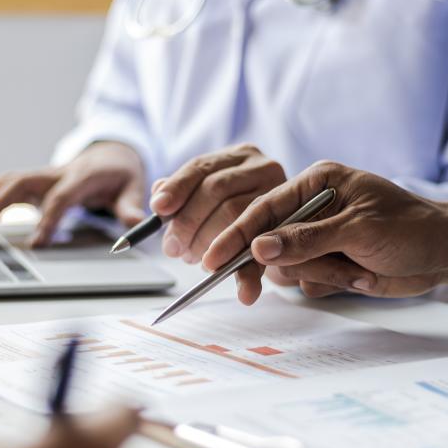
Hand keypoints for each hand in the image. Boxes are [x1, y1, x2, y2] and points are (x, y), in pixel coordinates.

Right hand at [0, 141, 146, 247]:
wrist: (112, 154)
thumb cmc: (121, 175)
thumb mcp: (133, 187)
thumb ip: (130, 205)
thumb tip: (134, 222)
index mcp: (82, 176)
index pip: (61, 197)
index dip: (48, 219)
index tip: (36, 243)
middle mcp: (57, 173)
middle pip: (24, 182)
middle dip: (2, 201)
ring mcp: (43, 175)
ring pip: (9, 180)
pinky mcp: (35, 181)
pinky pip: (6, 183)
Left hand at [150, 144, 285, 263]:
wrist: (283, 233)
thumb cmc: (235, 210)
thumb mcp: (210, 194)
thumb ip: (184, 192)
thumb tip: (159, 196)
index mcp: (240, 156)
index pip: (201, 167)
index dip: (176, 187)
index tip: (158, 209)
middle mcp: (264, 169)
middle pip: (215, 189)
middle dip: (188, 221)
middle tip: (173, 247)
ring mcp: (281, 198)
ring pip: (234, 215)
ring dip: (207, 243)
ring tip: (192, 257)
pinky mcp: (288, 231)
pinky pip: (261, 252)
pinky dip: (248, 276)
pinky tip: (242, 292)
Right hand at [202, 161, 447, 304]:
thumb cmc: (412, 228)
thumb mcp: (359, 230)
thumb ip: (307, 239)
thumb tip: (259, 248)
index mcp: (318, 182)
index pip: (265, 208)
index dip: (236, 234)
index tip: (212, 257)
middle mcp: (314, 207)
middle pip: (269, 240)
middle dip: (273, 265)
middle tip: (247, 292)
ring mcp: (321, 237)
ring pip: (290, 267)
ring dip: (321, 276)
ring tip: (358, 272)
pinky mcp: (331, 262)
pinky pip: (309, 281)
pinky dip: (333, 284)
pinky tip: (362, 277)